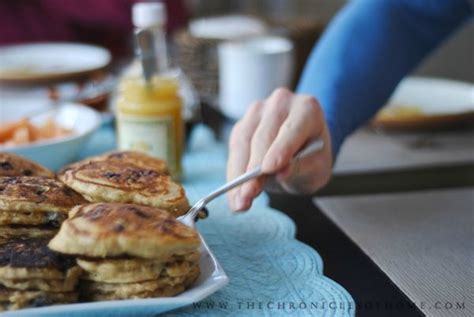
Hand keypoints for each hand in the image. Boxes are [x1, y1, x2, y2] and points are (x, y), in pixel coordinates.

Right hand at [226, 88, 332, 211]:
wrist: (303, 149)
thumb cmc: (313, 157)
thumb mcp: (317, 167)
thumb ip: (302, 167)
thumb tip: (281, 172)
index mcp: (307, 109)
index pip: (292, 129)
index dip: (280, 149)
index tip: (268, 169)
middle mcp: (281, 103)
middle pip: (264, 136)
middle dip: (254, 169)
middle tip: (249, 194)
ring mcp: (258, 112)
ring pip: (244, 143)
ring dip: (239, 175)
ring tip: (240, 201)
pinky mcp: (242, 125)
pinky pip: (234, 150)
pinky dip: (234, 175)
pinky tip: (235, 194)